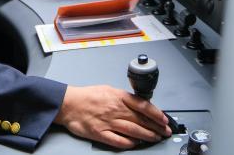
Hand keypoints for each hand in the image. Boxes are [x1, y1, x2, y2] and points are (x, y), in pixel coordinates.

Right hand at [53, 85, 170, 148]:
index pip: (143, 105)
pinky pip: (118, 141)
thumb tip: (139, 104)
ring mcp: (108, 122)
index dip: (156, 113)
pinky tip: (136, 144)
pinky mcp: (100, 133)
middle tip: (165, 131)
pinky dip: (129, 143)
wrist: (69, 103)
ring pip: (133, 131)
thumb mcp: (109, 89)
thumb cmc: (88, 96)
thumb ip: (124, 97)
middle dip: (156, 127)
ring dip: (147, 136)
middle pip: (141, 120)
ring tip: (155, 138)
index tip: (164, 119)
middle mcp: (115, 109)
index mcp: (118, 96)